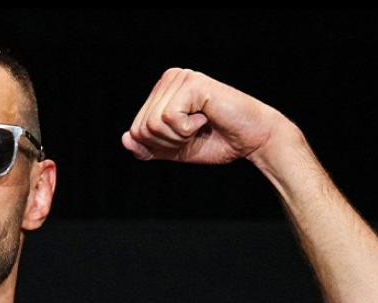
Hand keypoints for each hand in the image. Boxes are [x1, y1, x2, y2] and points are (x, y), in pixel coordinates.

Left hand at [121, 68, 290, 165]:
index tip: (185, 137)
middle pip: (141, 127)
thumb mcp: (174, 150)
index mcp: (161, 91)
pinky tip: (206, 117)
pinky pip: (169, 117)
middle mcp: (169, 78)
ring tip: (201, 125)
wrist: (252, 141)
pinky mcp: (193, 83)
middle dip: (168, 142)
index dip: (158, 145)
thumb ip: (148, 147)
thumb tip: (126, 138)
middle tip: (194, 133)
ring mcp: (181, 78)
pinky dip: (187, 129)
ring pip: (153, 123)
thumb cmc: (217, 141)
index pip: (135, 129)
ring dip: (179, 136)